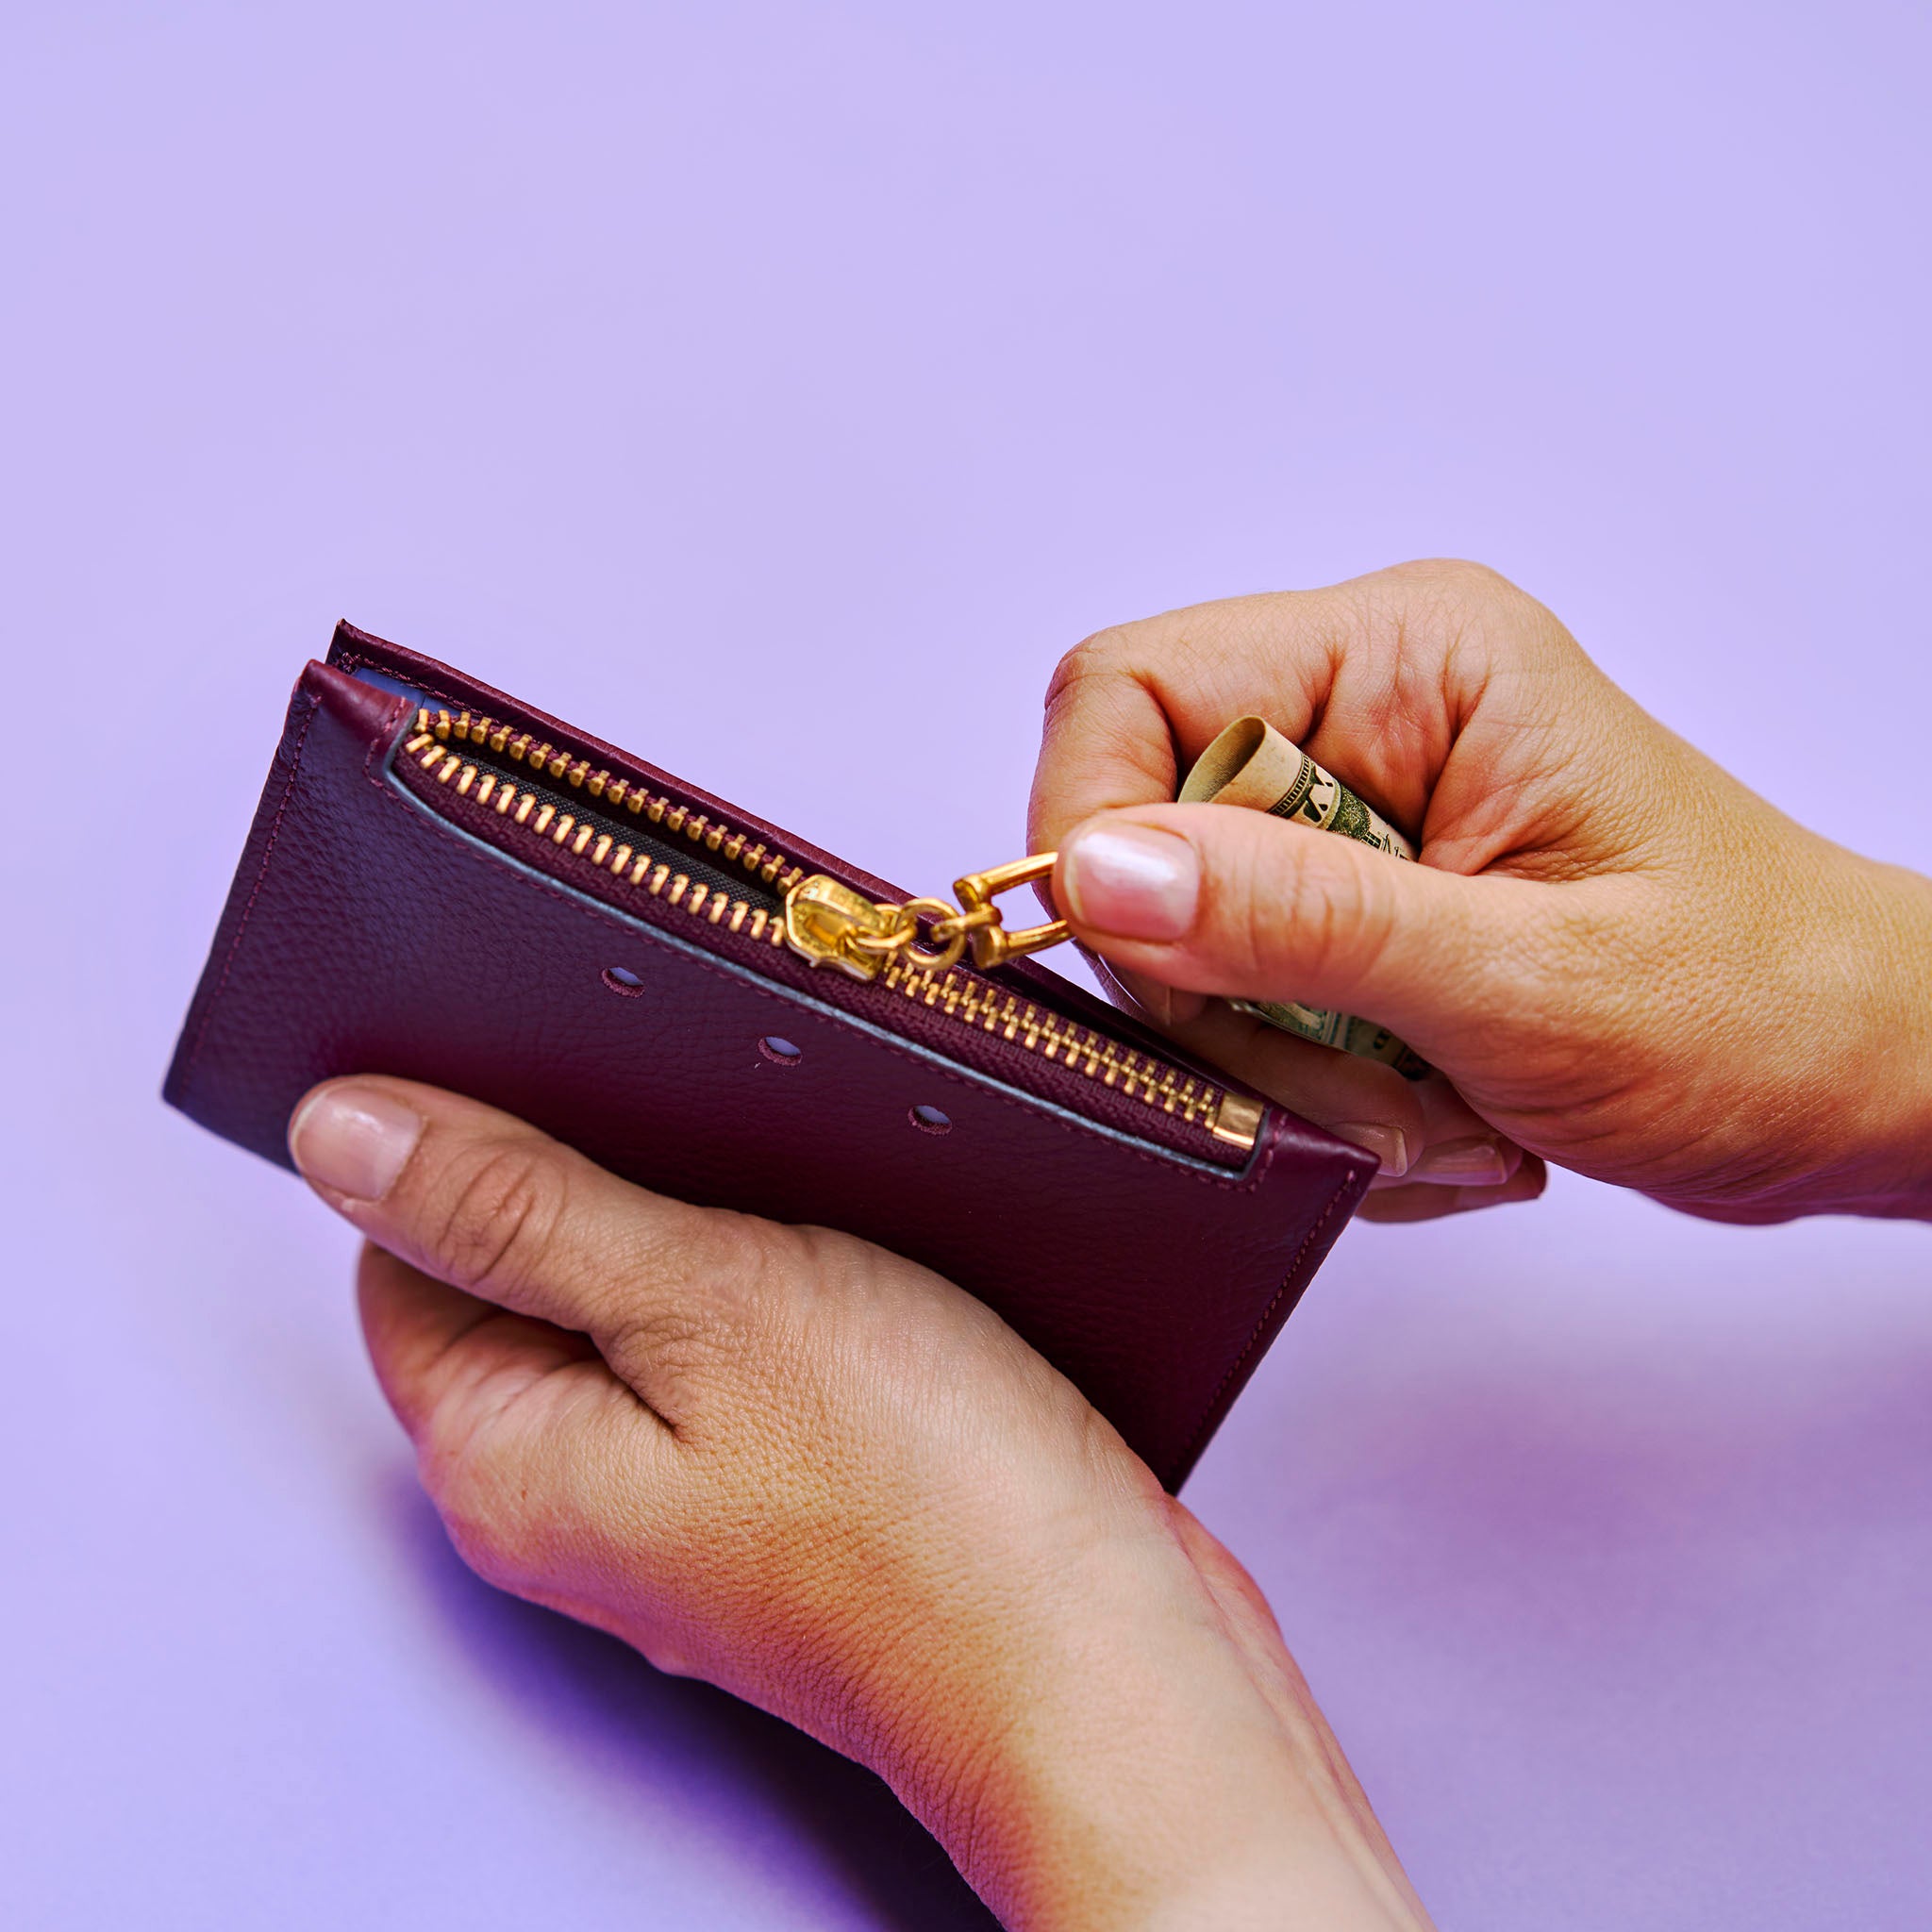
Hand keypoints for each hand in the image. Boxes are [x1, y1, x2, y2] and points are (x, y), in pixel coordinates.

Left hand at [289, 1077, 1433, 1931]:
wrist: (1107, 1660)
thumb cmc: (924, 1508)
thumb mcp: (703, 1303)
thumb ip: (516, 1212)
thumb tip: (342, 1135)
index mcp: (507, 1455)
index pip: (404, 1252)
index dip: (470, 1137)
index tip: (563, 1056)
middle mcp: (576, 1491)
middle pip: (527, 1273)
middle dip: (607, 1166)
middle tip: (708, 1099)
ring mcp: (687, 1498)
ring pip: (649, 1299)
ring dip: (711, 1213)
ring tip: (802, 1156)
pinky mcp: (789, 1488)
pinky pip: (742, 1345)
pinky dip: (785, 1273)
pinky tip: (859, 1230)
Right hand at [1029, 561, 1931, 1223]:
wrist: (1852, 1076)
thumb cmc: (1757, 1006)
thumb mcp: (1526, 979)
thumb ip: (1302, 920)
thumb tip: (1098, 872)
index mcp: (1410, 659)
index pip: (1130, 691)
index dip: (1094, 835)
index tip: (1161, 981)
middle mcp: (1367, 710)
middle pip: (1141, 837)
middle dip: (1227, 1003)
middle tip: (1359, 1094)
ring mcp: (1353, 811)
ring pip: (1182, 947)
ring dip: (1281, 1070)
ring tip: (1432, 1112)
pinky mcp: (1353, 901)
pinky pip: (1240, 1004)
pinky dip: (1311, 1093)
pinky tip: (1434, 1109)